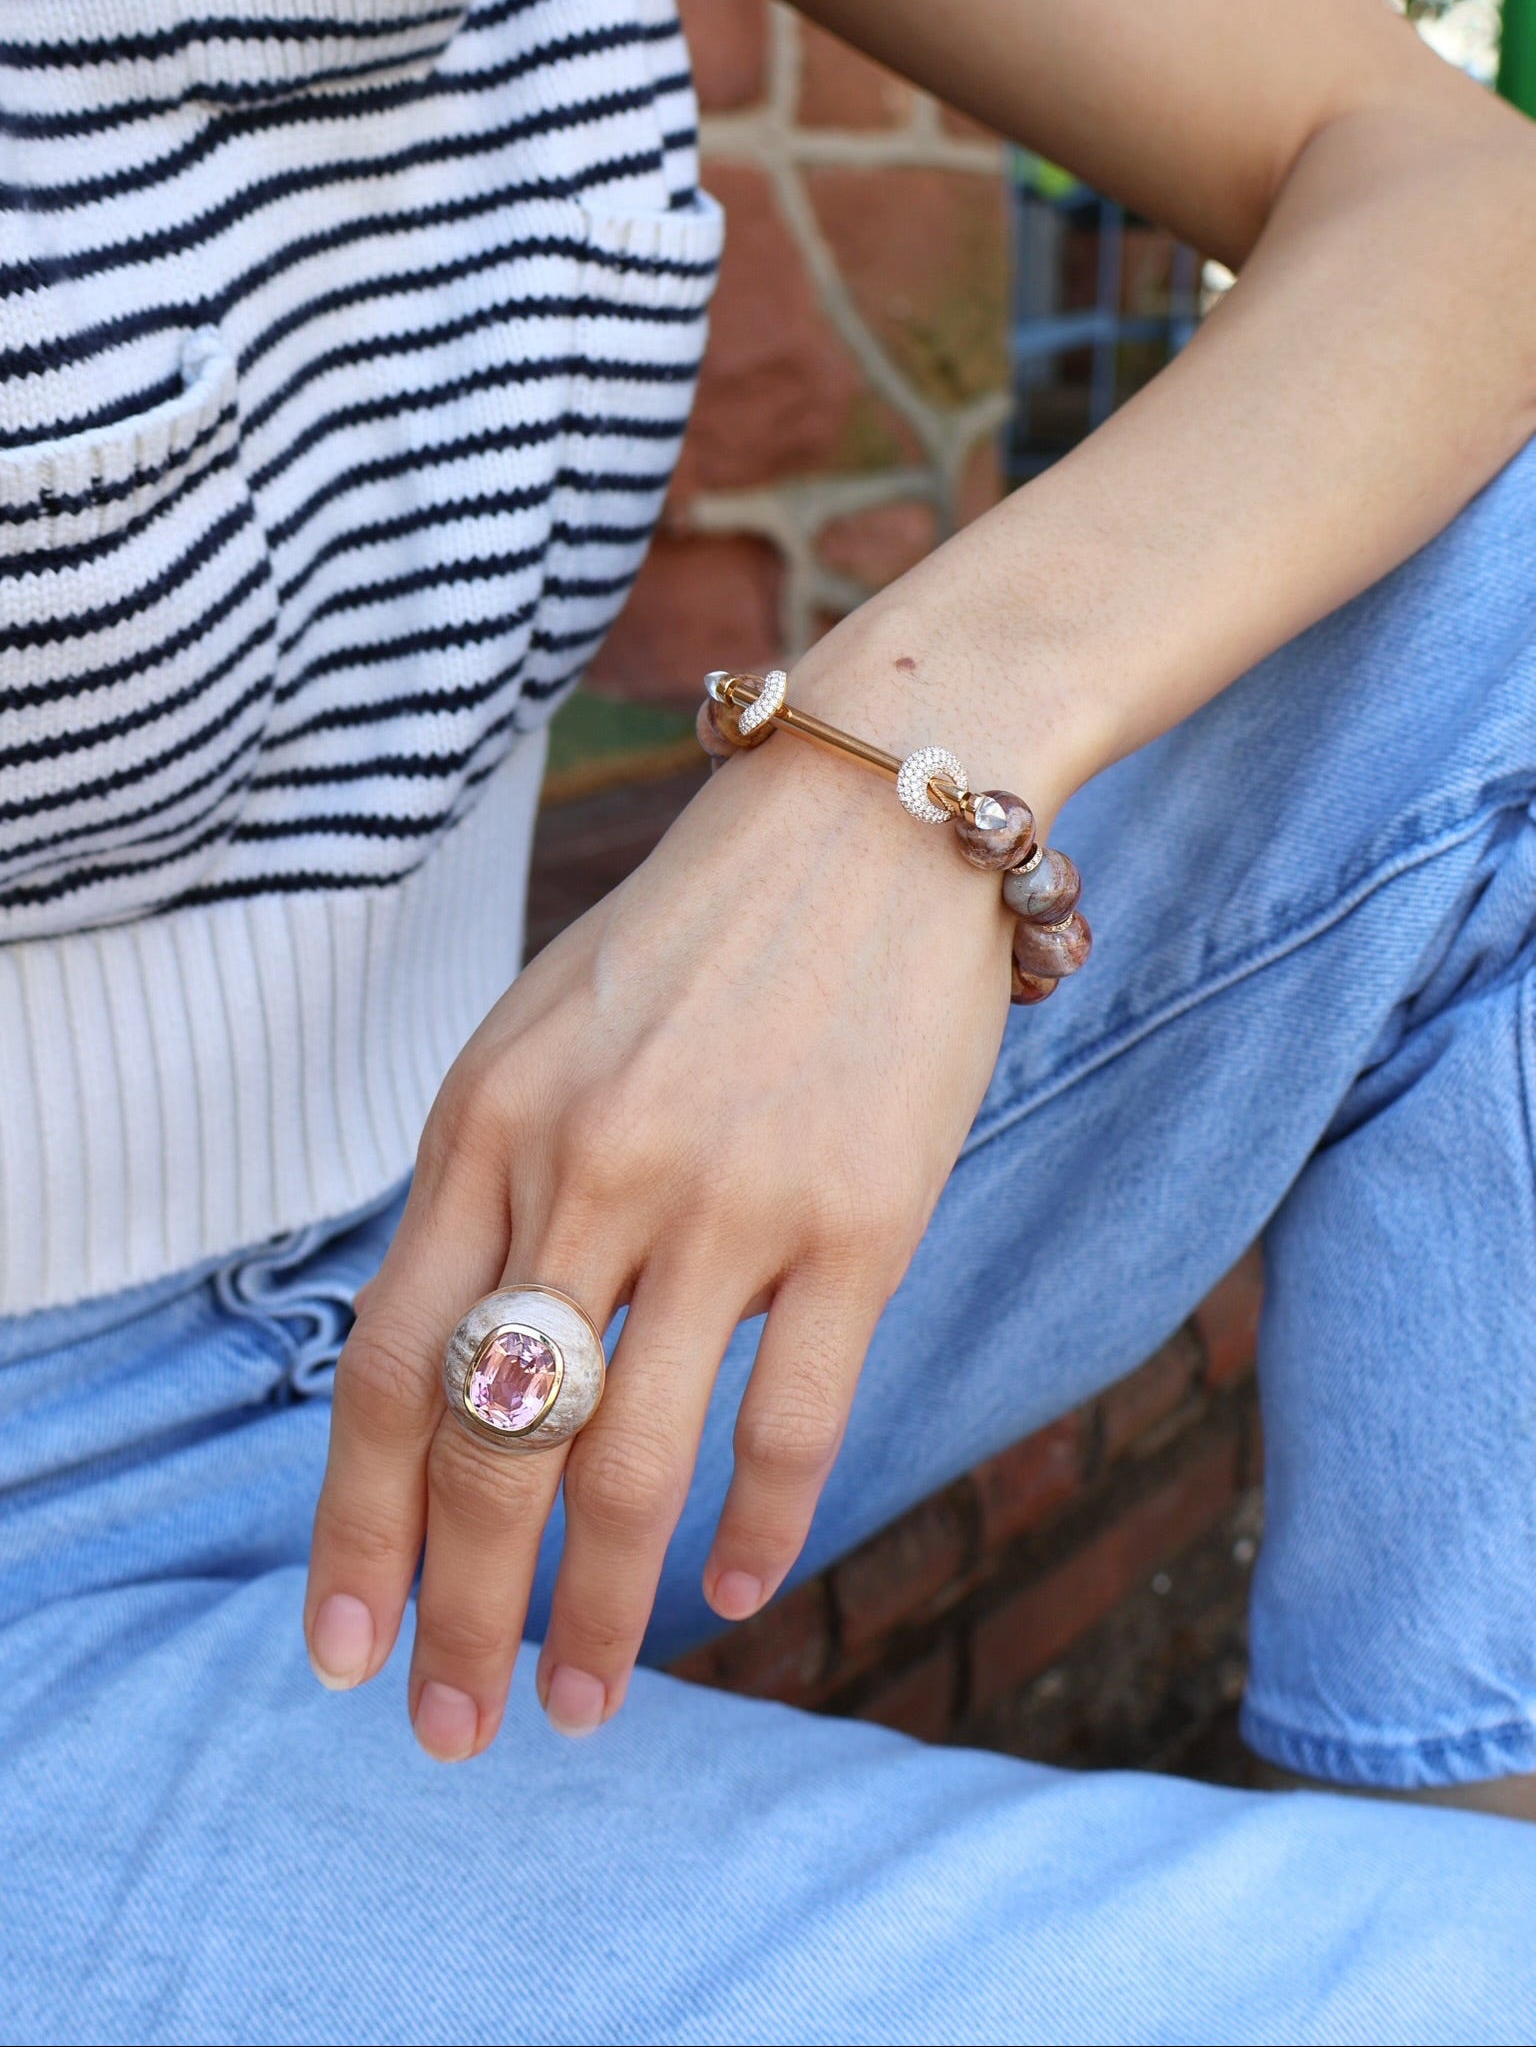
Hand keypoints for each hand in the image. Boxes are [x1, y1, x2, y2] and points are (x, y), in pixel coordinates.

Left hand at [303, 676, 1020, 1759]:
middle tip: (453, 1729)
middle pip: (493, 1445)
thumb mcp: (541, 1037)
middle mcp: (586, 1168)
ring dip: (605, 1610)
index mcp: (484, 1124)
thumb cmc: (700, 938)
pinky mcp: (859, 1218)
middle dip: (459, 1611)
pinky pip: (793, 1418)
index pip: (386, 1372)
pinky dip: (762, 1529)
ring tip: (588, 1699)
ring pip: (633, 1462)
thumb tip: (453, 1375)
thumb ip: (485, 1189)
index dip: (355, 1533)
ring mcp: (726, 1198)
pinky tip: (741, 1594)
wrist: (874, 816)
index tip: (344, 1652)